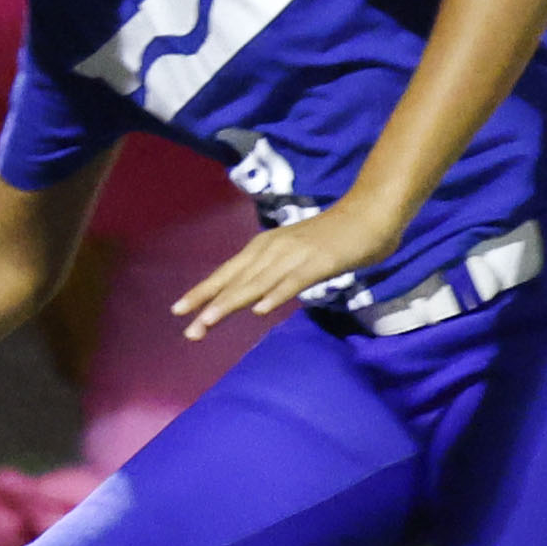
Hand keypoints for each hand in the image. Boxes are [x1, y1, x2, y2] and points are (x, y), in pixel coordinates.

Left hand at [171, 202, 401, 340]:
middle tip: (188, 330)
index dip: (203, 292)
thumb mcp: (293, 253)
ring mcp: (294, 256)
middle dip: (209, 305)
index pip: (227, 273)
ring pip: (256, 283)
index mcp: (264, 247)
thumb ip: (274, 273)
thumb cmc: (332, 236)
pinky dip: (276, 295)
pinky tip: (261, 310)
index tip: (178, 310)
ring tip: (208, 322)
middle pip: (235, 281)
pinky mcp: (317, 263)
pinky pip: (293, 282)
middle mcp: (272, 250)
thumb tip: (254, 296)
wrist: (368, 215)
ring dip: (231, 303)